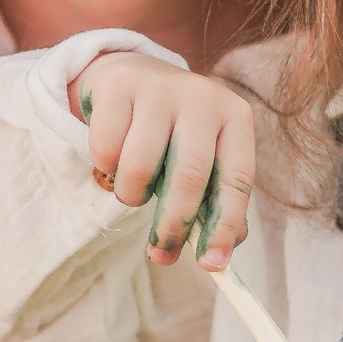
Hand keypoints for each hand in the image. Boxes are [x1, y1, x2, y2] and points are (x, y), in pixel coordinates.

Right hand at [72, 50, 254, 266]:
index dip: (225, 225)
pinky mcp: (119, 86)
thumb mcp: (205, 158)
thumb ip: (215, 203)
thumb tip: (219, 258)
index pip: (237, 178)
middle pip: (189, 175)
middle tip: (161, 253)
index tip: (212, 265)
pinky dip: (106, 169)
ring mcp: (160, 87)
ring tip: (133, 192)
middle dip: (173, 224)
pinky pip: (105, 150)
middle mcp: (203, 96)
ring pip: (140, 166)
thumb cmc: (173, 132)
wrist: (131, 76)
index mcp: (235, 117)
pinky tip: (114, 159)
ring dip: (132, 195)